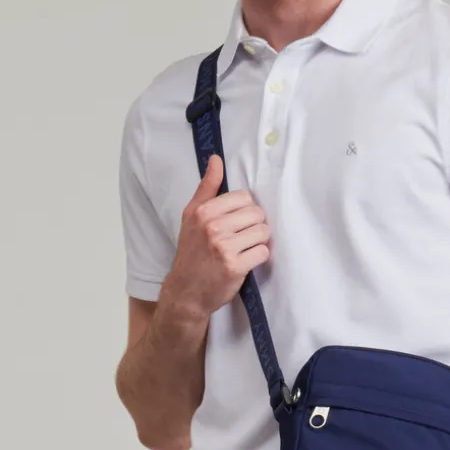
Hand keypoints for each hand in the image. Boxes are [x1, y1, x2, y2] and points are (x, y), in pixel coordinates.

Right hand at [163, 155, 270, 318]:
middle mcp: (212, 227)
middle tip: (240, 238)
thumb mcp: (191, 216)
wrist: (185, 291)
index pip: (245, 197)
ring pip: (263, 232)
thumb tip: (216, 159)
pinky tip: (246, 261)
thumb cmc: (190, 252)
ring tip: (244, 249)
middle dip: (254, 226)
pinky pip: (263, 252)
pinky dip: (258, 257)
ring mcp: (224, 247)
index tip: (236, 222)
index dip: (245, 210)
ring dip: (258, 241)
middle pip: (257, 214)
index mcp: (203, 211)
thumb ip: (206, 188)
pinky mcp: (235, 266)